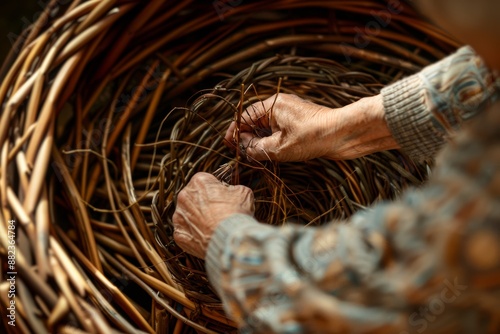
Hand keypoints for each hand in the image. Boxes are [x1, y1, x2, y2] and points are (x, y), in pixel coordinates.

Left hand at [172, 172, 254, 257]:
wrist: (229, 238)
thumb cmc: (236, 212)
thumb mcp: (243, 193)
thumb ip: (233, 189)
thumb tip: (231, 192)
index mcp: (199, 181)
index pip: (205, 181)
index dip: (215, 189)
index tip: (222, 198)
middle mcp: (184, 196)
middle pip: (193, 197)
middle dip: (203, 204)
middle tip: (218, 213)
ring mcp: (178, 216)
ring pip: (187, 215)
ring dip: (197, 219)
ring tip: (212, 227)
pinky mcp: (178, 233)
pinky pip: (185, 232)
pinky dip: (194, 235)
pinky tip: (206, 238)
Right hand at [225, 93, 398, 161]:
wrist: (345, 134)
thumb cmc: (313, 137)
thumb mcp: (279, 148)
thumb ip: (257, 149)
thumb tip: (245, 149)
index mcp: (272, 105)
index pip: (244, 117)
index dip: (235, 132)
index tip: (228, 145)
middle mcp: (280, 104)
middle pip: (254, 120)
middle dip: (247, 137)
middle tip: (242, 154)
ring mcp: (291, 112)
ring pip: (267, 125)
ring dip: (260, 139)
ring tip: (255, 155)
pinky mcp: (300, 121)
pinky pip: (279, 128)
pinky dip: (272, 139)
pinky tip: (272, 152)